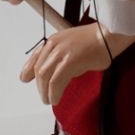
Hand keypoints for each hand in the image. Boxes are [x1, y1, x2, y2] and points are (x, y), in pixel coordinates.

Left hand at [20, 24, 134, 104]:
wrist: (109, 34)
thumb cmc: (97, 41)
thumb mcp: (73, 45)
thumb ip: (62, 56)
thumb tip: (58, 73)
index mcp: (54, 40)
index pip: (36, 56)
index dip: (28, 68)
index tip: (24, 78)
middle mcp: (54, 45)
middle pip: (39, 69)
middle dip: (39, 86)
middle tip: (44, 97)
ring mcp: (61, 53)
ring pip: (44, 77)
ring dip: (45, 92)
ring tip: (50, 100)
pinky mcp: (69, 62)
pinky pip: (55, 82)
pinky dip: (54, 92)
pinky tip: (56, 98)